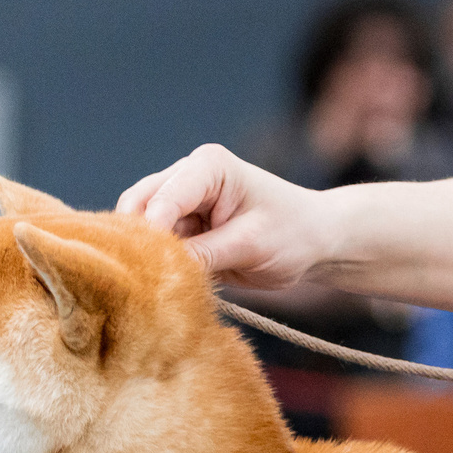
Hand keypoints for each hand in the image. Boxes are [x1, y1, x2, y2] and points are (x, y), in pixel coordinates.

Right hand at [117, 143, 331, 289]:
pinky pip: (155, 246)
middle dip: (138, 241)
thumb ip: (204, 255)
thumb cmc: (293, 234)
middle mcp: (187, 177)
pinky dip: (155, 264)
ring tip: (155, 285)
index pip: (163, 198)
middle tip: (144, 279)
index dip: (151, 232)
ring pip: (140, 228)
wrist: (315, 242)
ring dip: (145, 255)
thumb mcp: (251, 245)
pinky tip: (161, 284)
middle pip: (138, 206)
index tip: (148, 265)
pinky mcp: (182, 227)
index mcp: (208, 167)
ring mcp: (181, 202)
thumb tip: (157, 269)